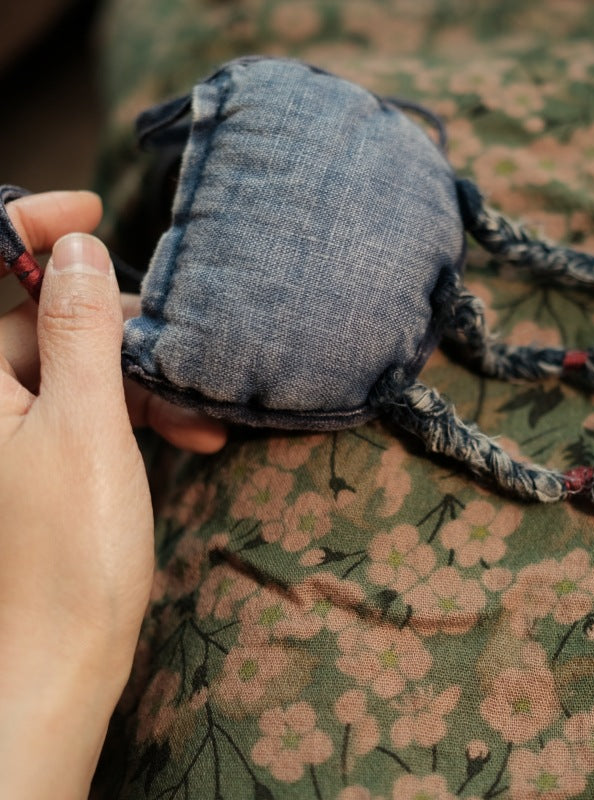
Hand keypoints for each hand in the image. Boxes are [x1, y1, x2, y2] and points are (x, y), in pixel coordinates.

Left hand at [0, 232, 154, 797]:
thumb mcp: (86, 425)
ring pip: (71, 369)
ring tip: (195, 417)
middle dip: (113, 327)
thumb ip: (80, 330)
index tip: (94, 209)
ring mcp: (7, 434)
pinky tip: (184, 437)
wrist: (64, 660)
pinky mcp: (39, 461)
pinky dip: (133, 414)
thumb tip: (77, 250)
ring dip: (138, 381)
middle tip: (175, 349)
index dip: (29, 228)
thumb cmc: (69, 550)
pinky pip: (83, 410)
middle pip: (37, 321)